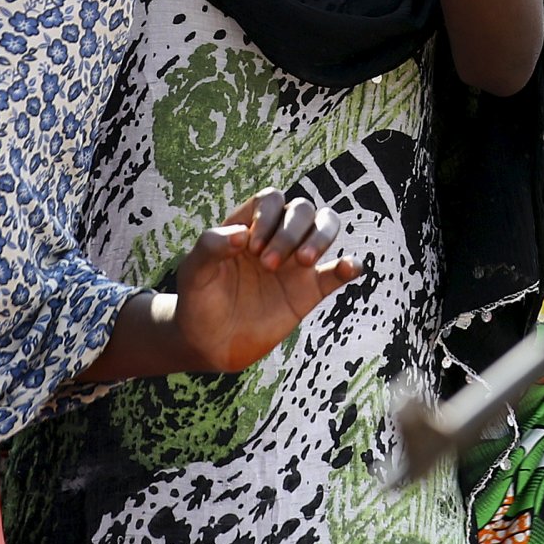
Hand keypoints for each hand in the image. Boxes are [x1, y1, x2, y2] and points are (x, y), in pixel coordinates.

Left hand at [171, 189, 360, 375]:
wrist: (208, 343)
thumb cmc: (198, 300)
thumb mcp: (193, 271)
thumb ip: (210, 246)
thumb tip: (242, 233)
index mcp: (249, 225)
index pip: (271, 200)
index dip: (266, 216)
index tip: (251, 248)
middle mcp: (276, 237)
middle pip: (301, 209)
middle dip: (289, 231)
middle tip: (268, 265)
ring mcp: (295, 262)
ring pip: (325, 227)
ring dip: (321, 236)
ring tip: (305, 261)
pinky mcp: (309, 291)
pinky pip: (336, 273)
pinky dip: (349, 266)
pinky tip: (348, 268)